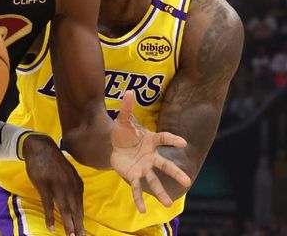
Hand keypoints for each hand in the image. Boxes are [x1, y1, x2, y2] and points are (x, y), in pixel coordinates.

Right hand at [24, 134, 84, 235]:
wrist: (40, 147)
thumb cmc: (53, 161)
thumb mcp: (68, 173)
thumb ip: (73, 187)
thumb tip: (75, 203)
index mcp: (76, 183)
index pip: (80, 205)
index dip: (81, 219)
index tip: (83, 231)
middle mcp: (70, 185)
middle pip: (75, 209)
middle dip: (79, 225)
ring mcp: (57, 186)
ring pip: (65, 209)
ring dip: (68, 224)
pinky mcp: (44, 185)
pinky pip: (48, 205)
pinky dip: (50, 217)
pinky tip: (51, 227)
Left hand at [110, 91, 191, 211]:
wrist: (114, 146)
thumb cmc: (123, 133)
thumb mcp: (123, 120)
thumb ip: (127, 107)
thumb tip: (129, 91)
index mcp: (151, 141)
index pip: (164, 139)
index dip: (173, 140)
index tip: (183, 143)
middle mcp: (151, 157)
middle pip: (165, 165)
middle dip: (175, 172)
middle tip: (187, 181)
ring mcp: (144, 168)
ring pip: (154, 181)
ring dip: (161, 192)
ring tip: (169, 205)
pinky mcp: (133, 176)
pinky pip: (137, 189)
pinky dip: (139, 199)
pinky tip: (142, 211)